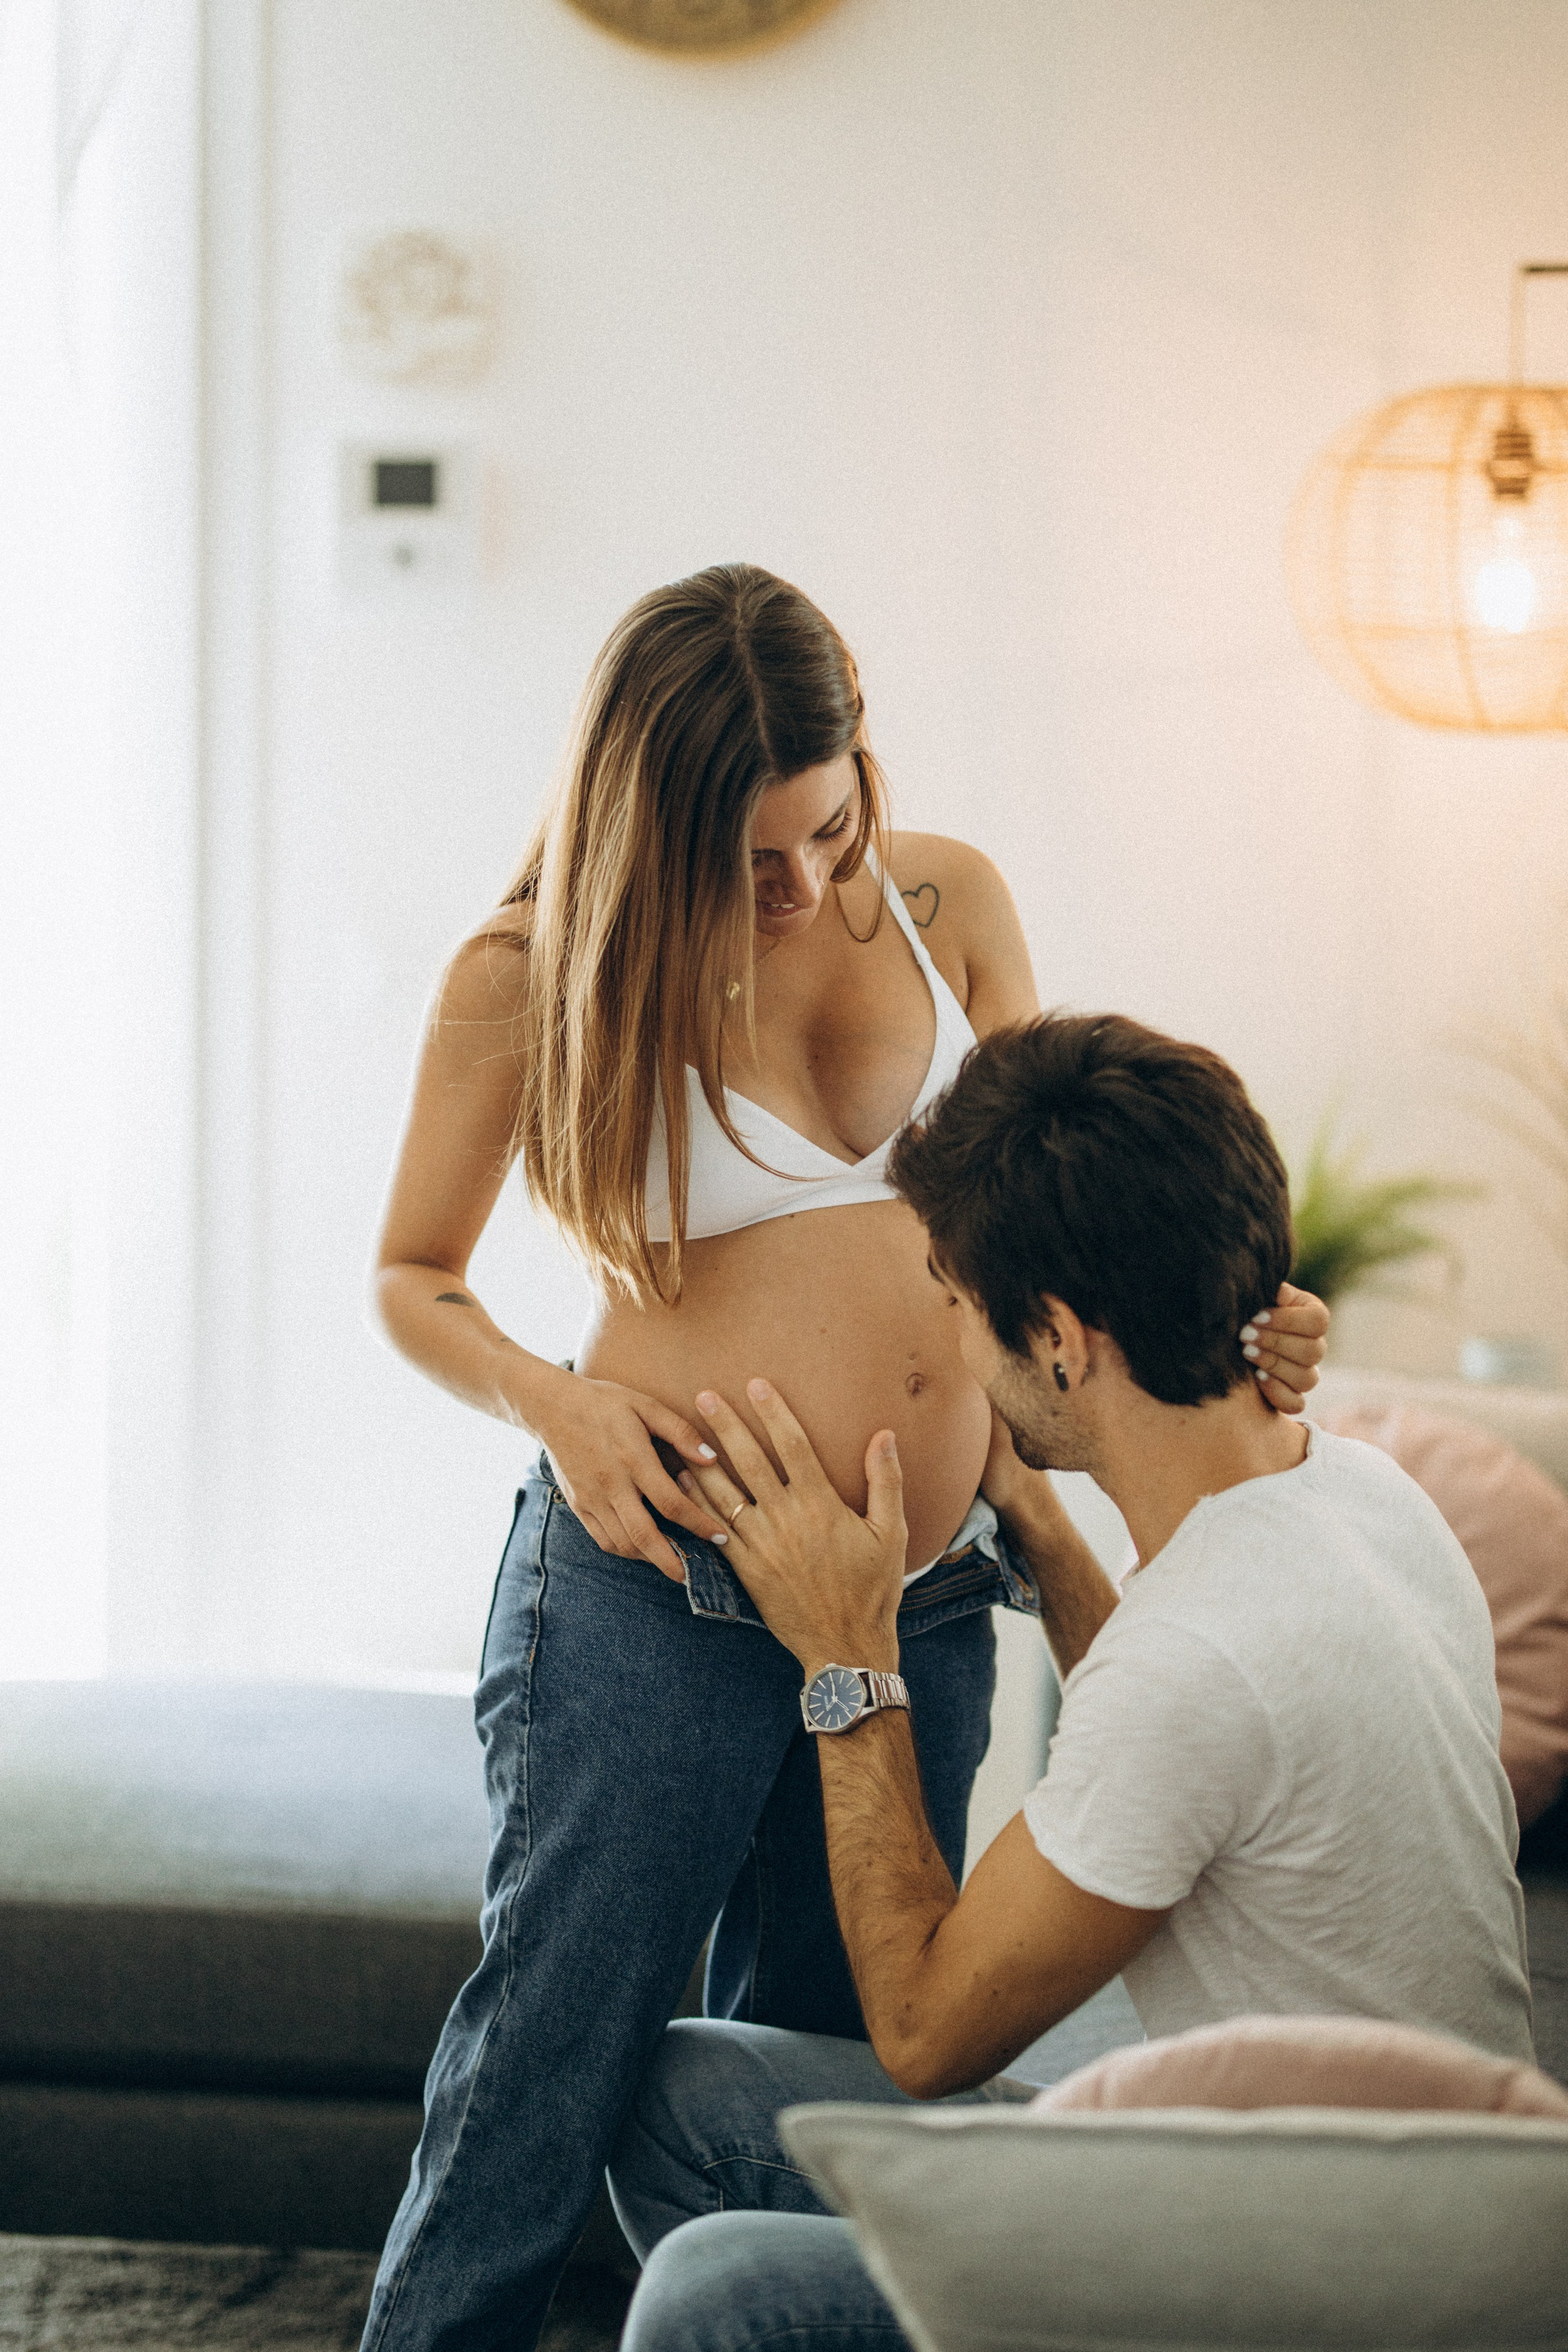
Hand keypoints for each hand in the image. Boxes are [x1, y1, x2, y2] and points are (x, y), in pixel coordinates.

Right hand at [531, 1372, 728, 1581]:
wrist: (552, 1407)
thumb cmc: (605, 1402)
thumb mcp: (646, 1406)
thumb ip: (681, 1432)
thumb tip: (711, 1458)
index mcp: (633, 1459)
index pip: (672, 1503)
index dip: (699, 1524)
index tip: (720, 1538)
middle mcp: (612, 1485)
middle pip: (643, 1536)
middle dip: (671, 1561)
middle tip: (693, 1575)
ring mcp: (592, 1499)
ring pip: (622, 1543)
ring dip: (649, 1559)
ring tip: (671, 1562)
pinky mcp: (578, 1505)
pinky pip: (603, 1539)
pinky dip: (624, 1551)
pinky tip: (641, 1549)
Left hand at [679, 1379, 907, 1676]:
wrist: (845, 1646)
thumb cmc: (874, 1589)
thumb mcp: (891, 1533)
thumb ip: (886, 1480)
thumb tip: (885, 1434)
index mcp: (821, 1505)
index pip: (793, 1446)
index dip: (774, 1412)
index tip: (757, 1385)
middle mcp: (787, 1520)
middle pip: (750, 1461)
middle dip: (725, 1425)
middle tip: (703, 1395)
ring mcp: (763, 1545)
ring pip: (725, 1493)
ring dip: (703, 1459)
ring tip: (681, 1432)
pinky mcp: (747, 1569)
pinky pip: (716, 1529)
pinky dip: (697, 1503)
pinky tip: (683, 1482)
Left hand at [1241, 1282, 1329, 1414]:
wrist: (1227, 1336)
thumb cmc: (1244, 1311)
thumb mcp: (1256, 1296)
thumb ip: (1268, 1291)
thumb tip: (1277, 1294)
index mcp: (1312, 1316)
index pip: (1318, 1321)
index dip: (1289, 1320)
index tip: (1257, 1316)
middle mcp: (1315, 1347)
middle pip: (1313, 1351)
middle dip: (1275, 1342)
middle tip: (1244, 1334)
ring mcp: (1305, 1375)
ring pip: (1307, 1378)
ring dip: (1274, 1364)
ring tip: (1246, 1352)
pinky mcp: (1291, 1396)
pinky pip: (1295, 1404)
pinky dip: (1277, 1392)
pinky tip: (1256, 1377)